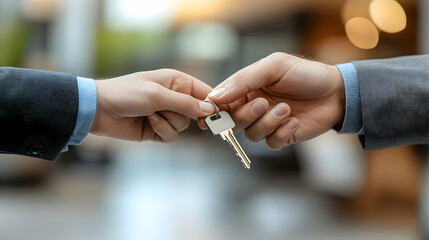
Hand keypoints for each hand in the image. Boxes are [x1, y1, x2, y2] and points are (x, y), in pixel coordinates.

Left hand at [91, 69, 213, 141]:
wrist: (99, 110)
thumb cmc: (126, 93)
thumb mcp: (158, 95)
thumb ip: (185, 103)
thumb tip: (210, 110)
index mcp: (177, 82)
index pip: (204, 92)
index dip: (214, 103)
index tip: (220, 116)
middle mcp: (174, 97)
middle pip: (196, 112)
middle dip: (187, 115)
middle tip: (184, 117)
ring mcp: (166, 114)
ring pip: (184, 125)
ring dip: (168, 122)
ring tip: (151, 114)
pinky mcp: (157, 129)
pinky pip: (171, 135)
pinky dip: (162, 130)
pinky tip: (148, 122)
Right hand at [199, 52, 344, 149]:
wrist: (337, 91)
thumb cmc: (304, 74)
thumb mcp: (273, 67)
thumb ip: (243, 80)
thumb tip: (215, 96)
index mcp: (247, 89)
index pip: (222, 102)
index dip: (215, 110)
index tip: (213, 114)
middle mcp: (254, 107)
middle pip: (233, 122)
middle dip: (245, 115)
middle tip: (264, 103)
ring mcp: (268, 123)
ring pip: (251, 134)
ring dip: (268, 123)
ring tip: (287, 109)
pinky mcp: (282, 136)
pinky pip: (271, 143)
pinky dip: (281, 133)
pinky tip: (295, 121)